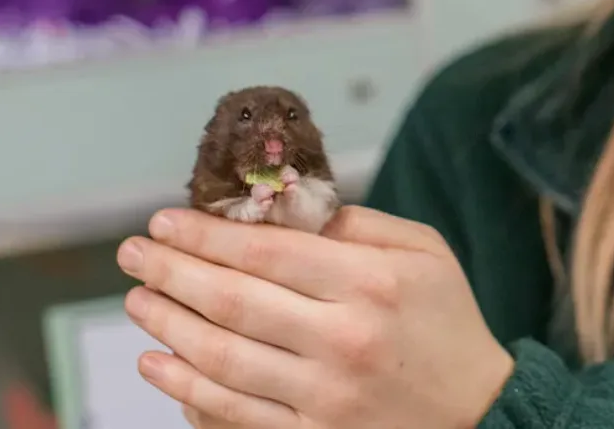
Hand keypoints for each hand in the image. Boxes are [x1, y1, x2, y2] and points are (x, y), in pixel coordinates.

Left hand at [116, 206, 513, 428]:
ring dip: (167, 326)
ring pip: (220, 358)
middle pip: (231, 301)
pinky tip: (158, 362)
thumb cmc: (447, 325)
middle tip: (134, 254)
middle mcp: (344, 340)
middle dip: (170, 272)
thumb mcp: (425, 254)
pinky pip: (232, 412)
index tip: (165, 221)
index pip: (265, 252)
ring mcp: (325, 398)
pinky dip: (185, 387)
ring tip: (138, 301)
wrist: (480, 415)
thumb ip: (358, 224)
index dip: (204, 234)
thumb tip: (282, 206)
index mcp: (372, 284)